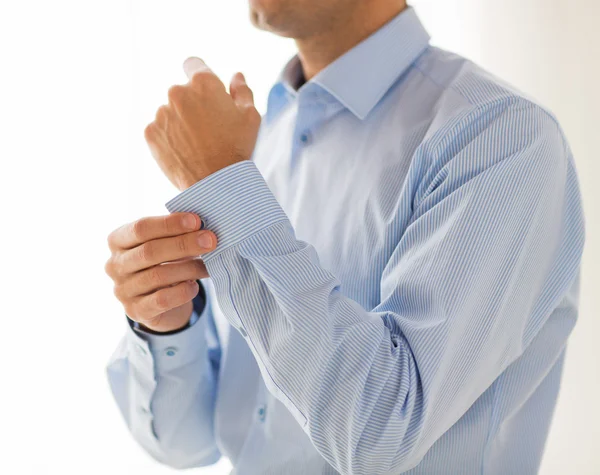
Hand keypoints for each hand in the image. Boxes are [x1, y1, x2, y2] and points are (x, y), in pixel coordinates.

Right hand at [104, 213, 216, 332]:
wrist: (160, 303)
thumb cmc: (163, 263)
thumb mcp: (164, 244)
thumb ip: (176, 234)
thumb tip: (203, 228)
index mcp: (118, 241)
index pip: (141, 228)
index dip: (169, 224)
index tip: (196, 221)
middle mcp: (115, 265)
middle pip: (150, 251)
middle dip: (184, 244)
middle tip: (210, 241)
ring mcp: (123, 290)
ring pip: (158, 276)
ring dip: (189, 268)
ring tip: (207, 265)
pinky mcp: (136, 311)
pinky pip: (162, 300)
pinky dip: (182, 291)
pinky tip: (195, 285)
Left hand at [144, 57, 261, 190]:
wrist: (216, 183)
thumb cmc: (237, 148)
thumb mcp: (250, 117)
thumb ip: (242, 91)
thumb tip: (236, 76)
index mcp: (203, 83)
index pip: (193, 64)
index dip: (199, 75)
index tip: (203, 90)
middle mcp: (177, 92)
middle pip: (182, 92)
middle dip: (192, 104)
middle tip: (208, 128)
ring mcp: (161, 113)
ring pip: (170, 111)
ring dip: (180, 121)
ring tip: (197, 144)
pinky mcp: (150, 132)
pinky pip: (159, 129)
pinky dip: (169, 137)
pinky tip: (185, 151)